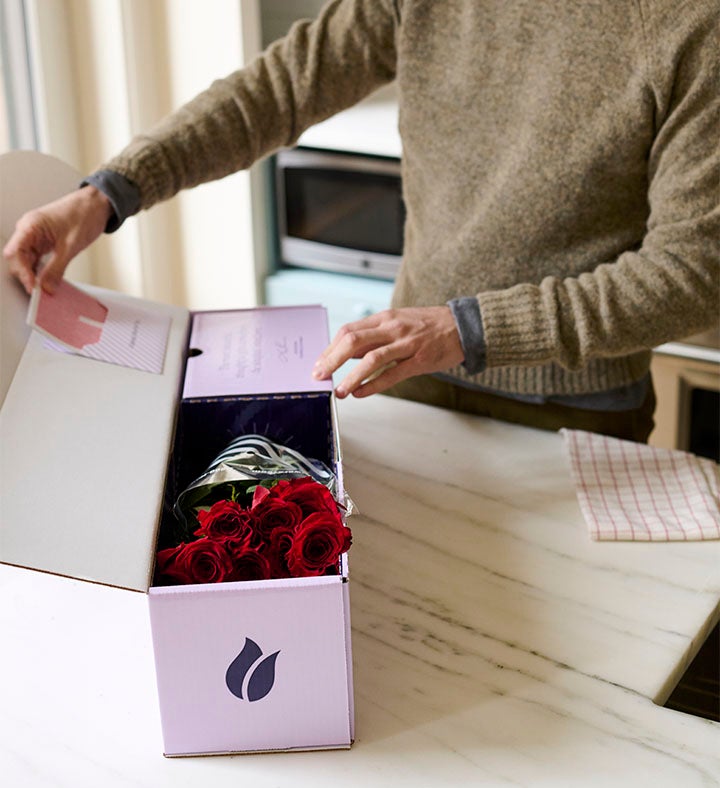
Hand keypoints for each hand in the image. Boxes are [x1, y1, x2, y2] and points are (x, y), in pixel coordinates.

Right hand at [3, 186, 112, 293]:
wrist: (96, 204)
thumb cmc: (84, 214)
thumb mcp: (71, 246)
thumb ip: (57, 268)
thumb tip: (46, 285)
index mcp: (31, 225)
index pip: (15, 252)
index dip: (22, 271)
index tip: (33, 286)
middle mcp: (29, 230)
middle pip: (17, 258)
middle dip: (27, 275)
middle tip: (40, 290)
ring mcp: (35, 236)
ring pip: (26, 260)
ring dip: (33, 274)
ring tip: (44, 287)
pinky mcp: (44, 241)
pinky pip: (37, 259)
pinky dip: (40, 270)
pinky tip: (47, 278)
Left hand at [312, 306, 464, 397]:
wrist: (463, 326)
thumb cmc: (428, 326)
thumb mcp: (397, 322)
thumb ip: (373, 336)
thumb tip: (346, 352)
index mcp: (384, 317)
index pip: (349, 331)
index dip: (330, 348)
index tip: (319, 363)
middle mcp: (393, 328)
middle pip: (353, 341)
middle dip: (332, 360)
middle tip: (319, 376)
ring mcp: (407, 344)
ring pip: (371, 359)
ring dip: (350, 376)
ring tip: (339, 391)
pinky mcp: (420, 360)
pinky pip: (392, 374)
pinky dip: (373, 385)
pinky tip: (361, 393)